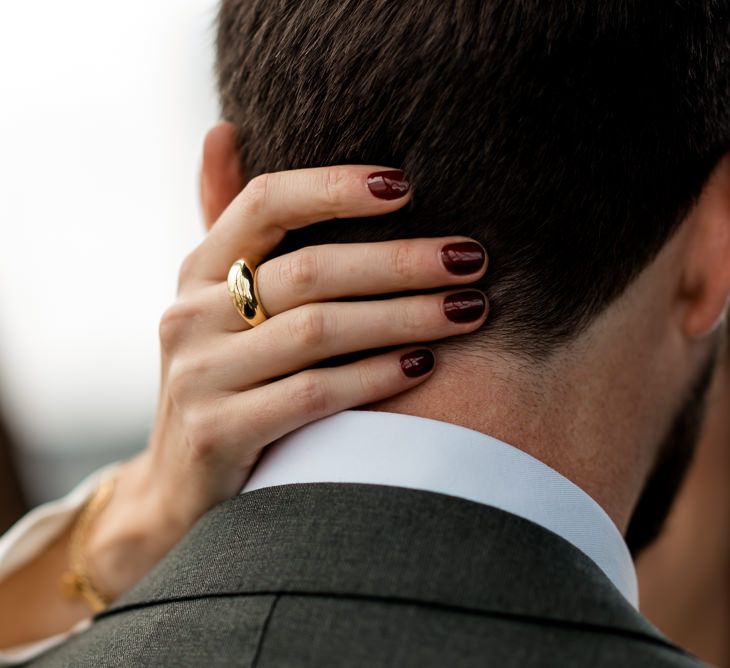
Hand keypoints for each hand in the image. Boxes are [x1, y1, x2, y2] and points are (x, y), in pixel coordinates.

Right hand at [86, 165, 488, 599]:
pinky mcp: (217, 431)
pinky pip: (314, 393)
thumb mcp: (219, 302)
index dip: (336, 187)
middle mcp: (189, 313)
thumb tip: (224, 128)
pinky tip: (424, 364)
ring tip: (469, 309)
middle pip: (309, 269)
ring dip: (405, 316)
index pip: (265, 202)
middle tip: (472, 259)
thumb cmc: (226, 378)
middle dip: (401, 262)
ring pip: (320, 330)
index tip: (409, 186)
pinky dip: (375, 375)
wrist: (182, 484)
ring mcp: (198, 374)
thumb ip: (231, 226)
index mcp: (198, 270)